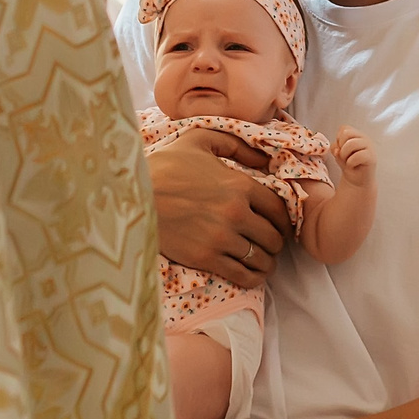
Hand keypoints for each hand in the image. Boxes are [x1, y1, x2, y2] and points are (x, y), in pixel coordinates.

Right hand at [149, 135, 289, 287]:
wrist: (134, 195)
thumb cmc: (166, 165)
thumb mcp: (201, 140)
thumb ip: (237, 145)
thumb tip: (266, 159)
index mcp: (239, 185)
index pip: (279, 209)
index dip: (284, 219)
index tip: (281, 224)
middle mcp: (236, 214)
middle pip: (273, 237)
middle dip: (276, 241)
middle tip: (271, 242)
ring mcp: (221, 238)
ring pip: (261, 259)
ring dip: (267, 261)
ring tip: (264, 260)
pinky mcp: (206, 258)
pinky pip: (242, 275)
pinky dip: (253, 277)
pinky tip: (253, 274)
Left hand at [333, 126, 374, 184]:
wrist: (357, 181)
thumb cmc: (348, 164)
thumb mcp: (338, 153)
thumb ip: (336, 147)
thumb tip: (338, 150)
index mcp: (356, 134)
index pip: (344, 128)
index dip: (338, 139)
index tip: (341, 149)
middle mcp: (364, 138)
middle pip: (346, 133)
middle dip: (341, 146)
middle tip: (344, 156)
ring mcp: (369, 147)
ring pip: (351, 144)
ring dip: (345, 155)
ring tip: (348, 161)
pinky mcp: (372, 157)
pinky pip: (357, 156)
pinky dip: (350, 163)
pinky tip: (353, 166)